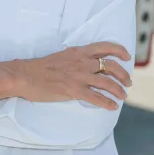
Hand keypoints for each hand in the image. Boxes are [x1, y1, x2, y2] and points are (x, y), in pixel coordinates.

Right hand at [16, 42, 131, 110]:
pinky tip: (112, 107)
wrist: (25, 75)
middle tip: (128, 82)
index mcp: (78, 52)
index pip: (105, 47)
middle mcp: (82, 62)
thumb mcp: (62, 57)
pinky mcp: (74, 90)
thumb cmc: (40, 67)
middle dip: (123, 74)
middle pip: (111, 66)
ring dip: (118, 90)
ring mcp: (79, 76)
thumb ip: (76, 60)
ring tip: (123, 96)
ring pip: (107, 82)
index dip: (119, 51)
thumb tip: (86, 66)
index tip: (127, 56)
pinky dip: (107, 103)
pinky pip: (96, 97)